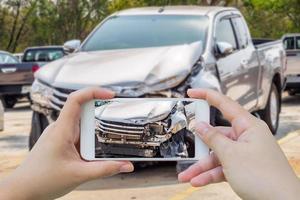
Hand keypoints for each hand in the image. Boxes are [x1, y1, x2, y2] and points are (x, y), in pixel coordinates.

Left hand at [0, 88, 133, 199]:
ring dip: (93, 132)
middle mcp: (59, 128)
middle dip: (99, 117)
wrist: (23, 190)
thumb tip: (127, 165)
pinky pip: (77, 134)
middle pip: (83, 111)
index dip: (93, 92)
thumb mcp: (79, 175)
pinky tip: (89, 153)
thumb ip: (105, 169)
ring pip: (81, 125)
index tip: (110, 94)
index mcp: (61, 130)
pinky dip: (87, 140)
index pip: (75, 100)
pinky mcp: (60, 141)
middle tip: (113, 122)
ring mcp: (59, 134)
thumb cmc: (42, 181)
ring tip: (96, 148)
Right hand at [178, 89, 299, 199]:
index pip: (225, 104)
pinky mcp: (243, 168)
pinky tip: (197, 181)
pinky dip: (210, 175)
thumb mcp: (231, 155)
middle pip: (217, 136)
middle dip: (200, 148)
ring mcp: (245, 154)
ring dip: (202, 167)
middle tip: (185, 150)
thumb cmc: (263, 176)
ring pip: (217, 156)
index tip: (192, 92)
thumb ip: (213, 138)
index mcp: (248, 126)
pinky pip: (222, 168)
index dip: (207, 96)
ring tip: (186, 176)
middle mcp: (247, 138)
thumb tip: (200, 126)